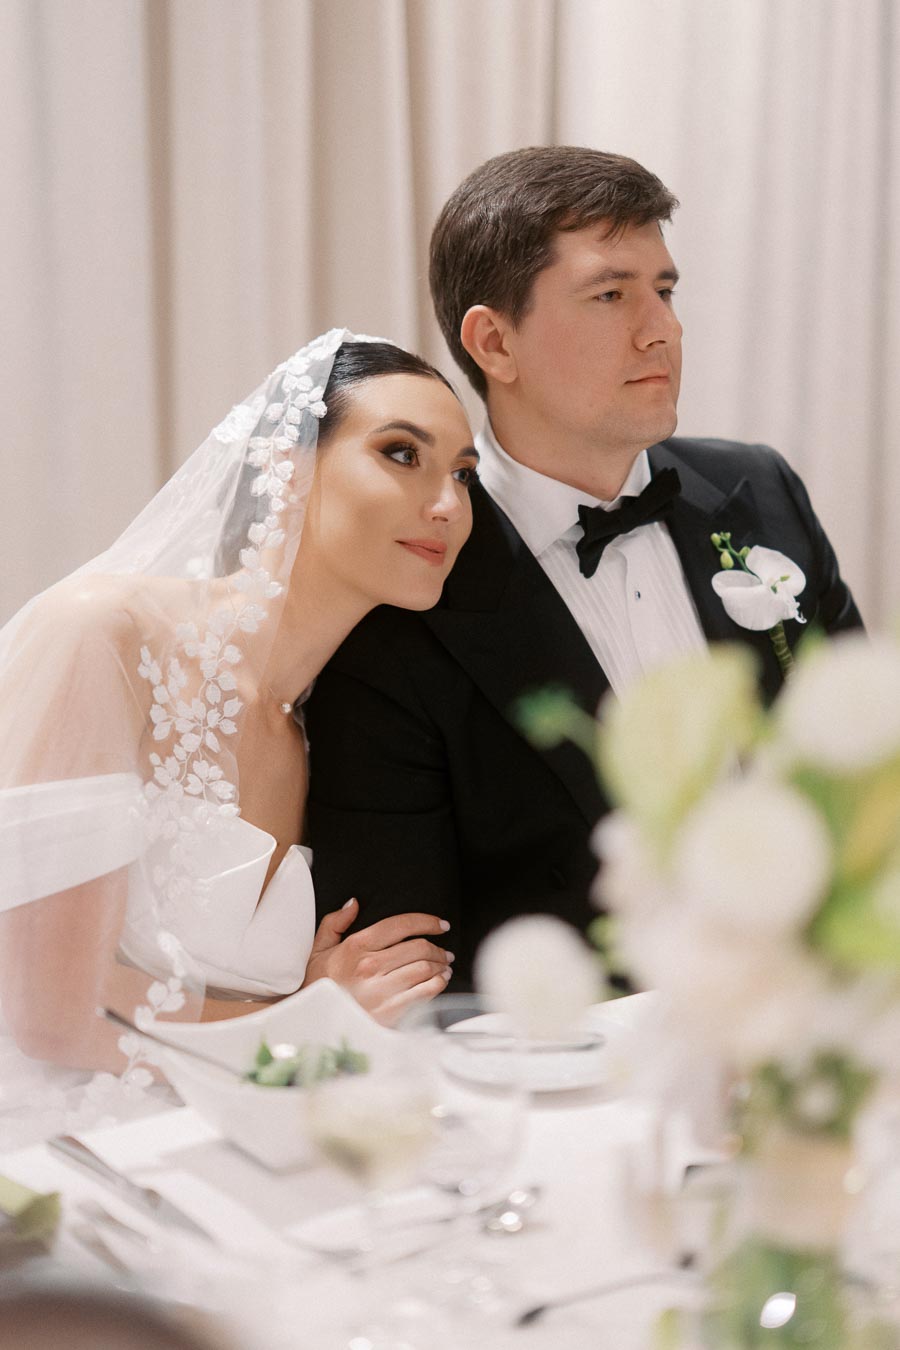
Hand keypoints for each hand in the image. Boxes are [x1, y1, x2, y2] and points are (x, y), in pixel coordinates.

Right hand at [302, 899, 452, 1025]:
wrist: (313, 1023)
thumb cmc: (319, 985)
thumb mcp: (319, 950)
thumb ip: (335, 922)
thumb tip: (354, 903)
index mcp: (356, 947)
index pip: (400, 925)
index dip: (427, 921)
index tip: (440, 924)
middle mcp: (370, 967)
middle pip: (418, 948)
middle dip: (438, 947)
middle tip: (444, 950)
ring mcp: (381, 990)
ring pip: (424, 969)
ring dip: (440, 965)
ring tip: (444, 965)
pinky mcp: (390, 1012)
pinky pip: (424, 993)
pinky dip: (438, 984)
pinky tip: (439, 981)